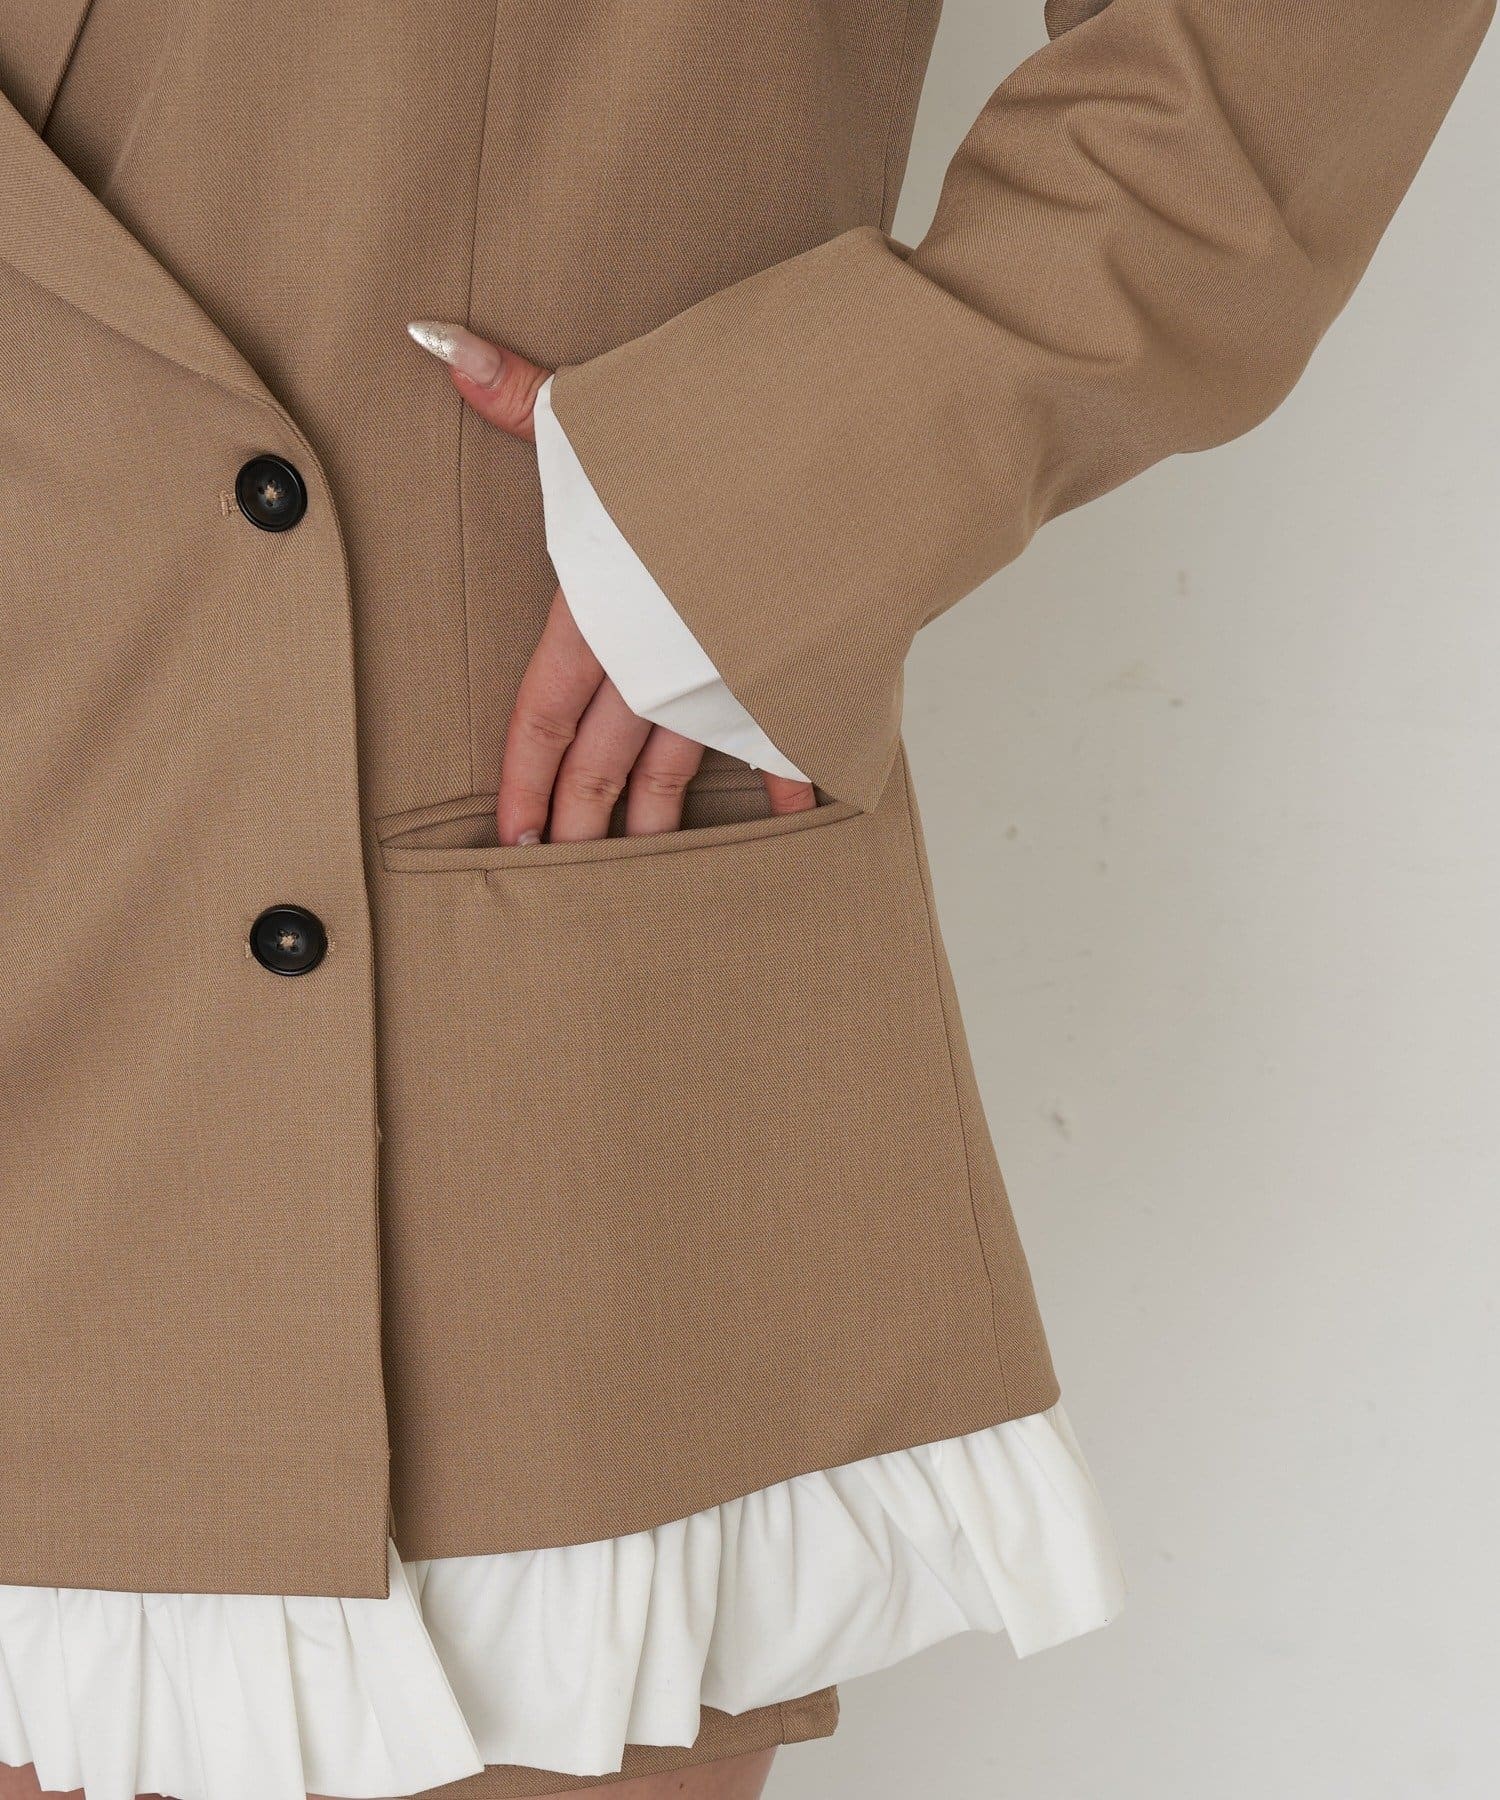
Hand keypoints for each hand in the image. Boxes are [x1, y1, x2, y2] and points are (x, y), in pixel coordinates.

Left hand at [407, 321, 815, 845]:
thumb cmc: (731, 443)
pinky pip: (780, 744)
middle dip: (580, 827)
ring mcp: (727, 678)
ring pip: (680, 767)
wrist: (853, 465)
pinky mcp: (791, 674)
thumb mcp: (610, 422)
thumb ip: (522, 398)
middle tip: (562, 881)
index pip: (540, 722)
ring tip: (646, 864)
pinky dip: (784, 779)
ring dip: (662, 822)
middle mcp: (658, 664)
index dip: (521, 787)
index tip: (512, 842)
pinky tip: (789, 815)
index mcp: (601, 616)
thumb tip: (439, 343)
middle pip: (603, 764)